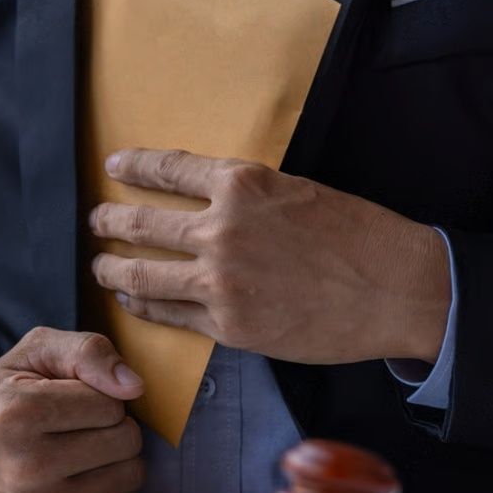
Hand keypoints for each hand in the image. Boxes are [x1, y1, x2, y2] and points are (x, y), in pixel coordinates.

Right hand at [0, 327, 146, 492]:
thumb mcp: (33, 353)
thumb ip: (86, 351)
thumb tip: (134, 386)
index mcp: (17, 414)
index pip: (112, 404)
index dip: (97, 395)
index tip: (67, 400)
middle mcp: (27, 468)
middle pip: (127, 440)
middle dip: (111, 426)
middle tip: (75, 427)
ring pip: (132, 476)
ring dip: (116, 460)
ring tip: (79, 452)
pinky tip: (82, 481)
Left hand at [89, 150, 451, 364]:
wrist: (397, 289)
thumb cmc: (358, 236)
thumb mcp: (298, 191)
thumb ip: (247, 196)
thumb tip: (207, 201)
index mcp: (242, 183)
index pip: (167, 169)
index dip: (134, 167)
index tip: (114, 167)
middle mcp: (221, 228)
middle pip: (141, 224)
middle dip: (109, 222)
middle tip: (96, 222)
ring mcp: (220, 281)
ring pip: (142, 275)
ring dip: (113, 270)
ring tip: (100, 267)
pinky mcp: (228, 325)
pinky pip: (169, 315)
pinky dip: (143, 308)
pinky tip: (132, 303)